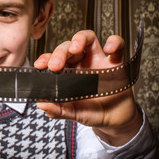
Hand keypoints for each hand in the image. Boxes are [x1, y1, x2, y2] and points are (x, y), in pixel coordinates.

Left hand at [34, 30, 142, 145]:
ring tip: (75, 49)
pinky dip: (114, 42)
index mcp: (65, 72)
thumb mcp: (72, 113)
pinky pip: (118, 45)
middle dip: (60, 53)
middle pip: (67, 47)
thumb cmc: (91, 113)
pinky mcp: (116, 63)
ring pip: (87, 38)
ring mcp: (98, 60)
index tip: (39, 65)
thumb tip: (41, 104)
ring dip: (80, 39)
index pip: (52, 58)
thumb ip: (57, 110)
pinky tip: (108, 49)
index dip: (45, 58)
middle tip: (55, 65)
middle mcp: (80, 62)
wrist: (114, 120)